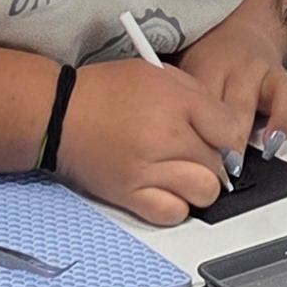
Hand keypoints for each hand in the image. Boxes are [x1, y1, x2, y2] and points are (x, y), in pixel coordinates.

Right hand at [56, 59, 251, 223]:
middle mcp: (165, 137)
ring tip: (185, 176)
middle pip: (219, 162)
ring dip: (200, 187)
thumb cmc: (102, 92)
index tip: (216, 136)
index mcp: (175, 102)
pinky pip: (172, 213)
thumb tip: (222, 124)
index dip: (226, 134)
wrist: (57, 114)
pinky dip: (176, 207)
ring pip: (204, 192)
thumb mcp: (155, 73)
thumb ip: (194, 94)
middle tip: (194, 154)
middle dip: (213, 160)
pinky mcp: (129, 194)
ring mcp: (148, 170)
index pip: (230, 128)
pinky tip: (167, 192)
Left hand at [174, 0, 286, 163]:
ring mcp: (270, 73)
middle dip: (236, 140)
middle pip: (241, 105)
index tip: (203, 162)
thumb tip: (167, 152)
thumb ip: (179, 108)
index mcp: (209, 68)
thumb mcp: (185, 76)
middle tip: (231, 166)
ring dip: (278, 122)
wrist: (238, 33)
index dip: (204, 136)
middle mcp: (242, 70)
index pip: (205, 104)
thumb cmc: (209, 65)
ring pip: (283, 94)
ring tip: (270, 146)